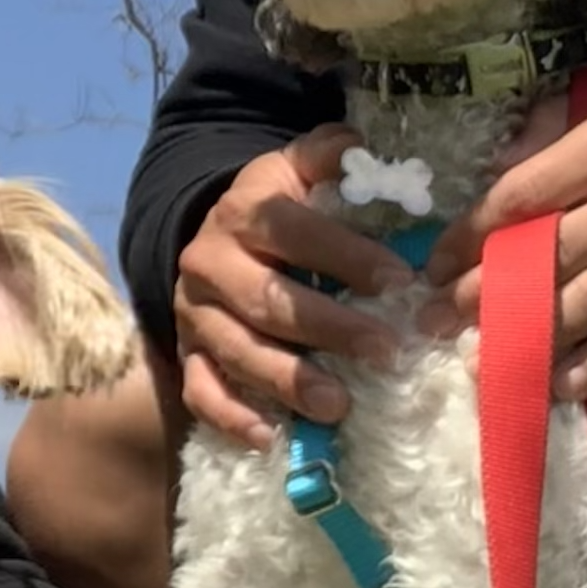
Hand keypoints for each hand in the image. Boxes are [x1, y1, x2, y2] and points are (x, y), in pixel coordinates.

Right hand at [173, 125, 416, 449]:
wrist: (209, 235)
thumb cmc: (276, 208)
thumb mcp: (296, 169)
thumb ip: (332, 156)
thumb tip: (368, 149)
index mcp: (243, 211)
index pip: (293, 231)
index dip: (346, 255)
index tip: (400, 281)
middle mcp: (209, 262)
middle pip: (267, 300)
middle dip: (330, 329)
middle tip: (387, 353)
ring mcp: (193, 313)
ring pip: (236, 350)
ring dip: (287, 381)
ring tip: (338, 405)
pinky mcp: (186, 352)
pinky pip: (200, 390)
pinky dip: (231, 417)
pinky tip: (269, 438)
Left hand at [421, 71, 586, 400]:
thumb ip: (559, 122)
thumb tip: (498, 166)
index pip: (528, 193)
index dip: (474, 231)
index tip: (438, 258)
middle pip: (551, 255)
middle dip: (486, 292)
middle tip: (436, 316)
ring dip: (528, 334)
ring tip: (476, 353)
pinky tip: (552, 382)